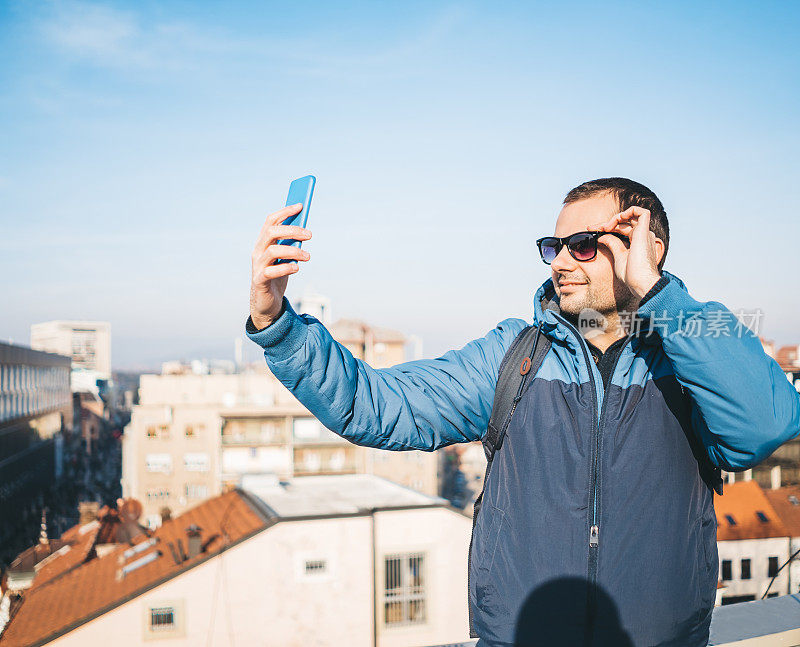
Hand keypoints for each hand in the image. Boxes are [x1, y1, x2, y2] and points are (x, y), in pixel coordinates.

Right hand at [249, 203, 311, 328]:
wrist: (266, 302)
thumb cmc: (278, 276)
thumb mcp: (286, 258)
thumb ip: (292, 244)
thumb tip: (305, 230)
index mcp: (263, 242)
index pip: (271, 221)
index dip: (285, 212)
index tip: (301, 205)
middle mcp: (258, 251)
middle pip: (272, 232)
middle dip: (292, 230)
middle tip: (310, 235)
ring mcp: (257, 265)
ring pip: (273, 250)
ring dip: (293, 251)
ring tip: (308, 256)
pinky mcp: (260, 280)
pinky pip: (271, 271)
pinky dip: (286, 268)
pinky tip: (297, 268)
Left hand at [589, 206, 662, 298]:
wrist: (641, 282)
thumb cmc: (631, 275)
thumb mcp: (618, 256)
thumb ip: (612, 244)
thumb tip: (602, 236)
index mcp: (637, 242)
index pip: (620, 229)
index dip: (605, 227)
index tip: (591, 230)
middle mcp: (642, 235)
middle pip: (623, 222)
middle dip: (605, 223)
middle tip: (590, 228)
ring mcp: (644, 233)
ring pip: (630, 215)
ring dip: (615, 217)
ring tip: (605, 227)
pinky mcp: (645, 231)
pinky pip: (641, 211)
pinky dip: (628, 211)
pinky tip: (616, 221)